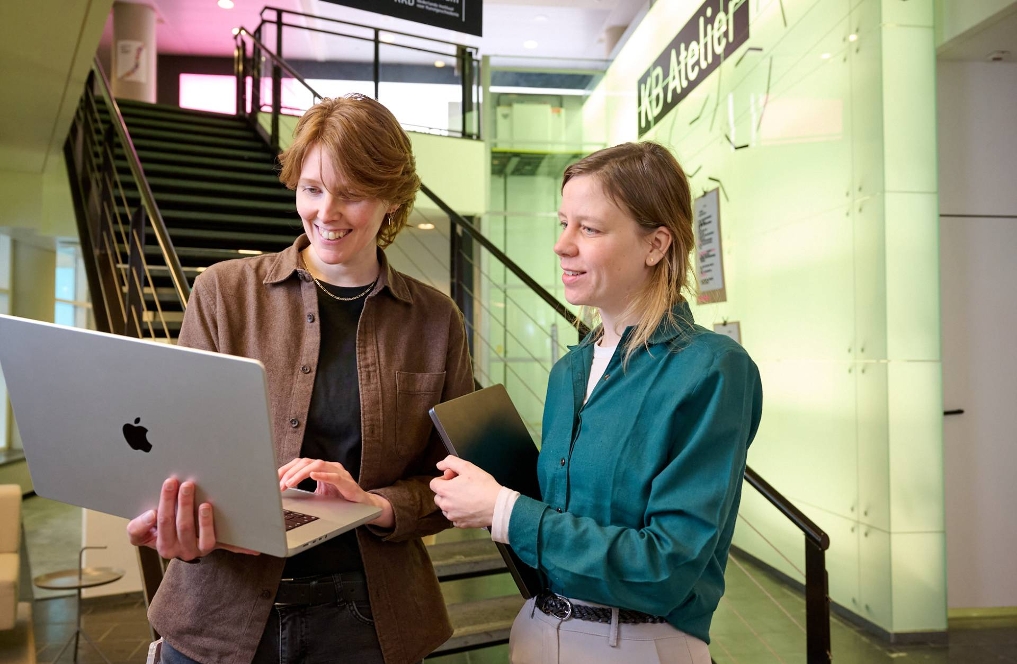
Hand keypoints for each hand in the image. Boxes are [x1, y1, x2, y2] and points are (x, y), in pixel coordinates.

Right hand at [126, 478, 258, 559]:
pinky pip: (227, 546)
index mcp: (161, 545)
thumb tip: (150, 516)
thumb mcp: (142, 532)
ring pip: (203, 538)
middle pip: (180, 527)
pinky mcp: (215, 547)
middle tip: (184, 483)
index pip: (159, 525)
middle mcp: (179, 550)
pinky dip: (240, 546)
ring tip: (205, 503)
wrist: (177, 543)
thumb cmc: (160, 530)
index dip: (159, 511)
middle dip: (181, 504)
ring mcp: (199, 549)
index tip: (161, 496)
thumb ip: (138, 527)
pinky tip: (252, 544)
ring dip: (204, 520)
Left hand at [278, 458, 393, 527]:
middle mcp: (329, 467)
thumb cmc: (340, 499)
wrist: (362, 506)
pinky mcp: (347, 482)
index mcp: (321, 469)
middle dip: (290, 472)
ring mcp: (339, 473)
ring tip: (289, 483)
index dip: (285, 469)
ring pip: (317, 465)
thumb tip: (282, 495)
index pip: (300, 463)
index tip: (273, 478)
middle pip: (306, 462)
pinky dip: (323, 475)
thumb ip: (305, 492)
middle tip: (279, 484)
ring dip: (301, 474)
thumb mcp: (319, 495)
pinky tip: (313, 476)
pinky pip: (335, 476)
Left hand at [429, 456, 501, 528]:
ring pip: (446, 508)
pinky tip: (469, 507)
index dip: (443, 479)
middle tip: (461, 487)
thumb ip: (450, 462)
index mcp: (445, 490)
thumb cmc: (484, 486)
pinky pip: (454, 518)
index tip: (454, 479)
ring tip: (467, 497)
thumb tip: (439, 465)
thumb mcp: (467, 467)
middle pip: (438, 496)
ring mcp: (452, 516)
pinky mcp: (460, 524)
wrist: (497, 505)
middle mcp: (445, 505)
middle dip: (447, 491)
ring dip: (452, 502)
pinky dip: (459, 513)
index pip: (433, 483)